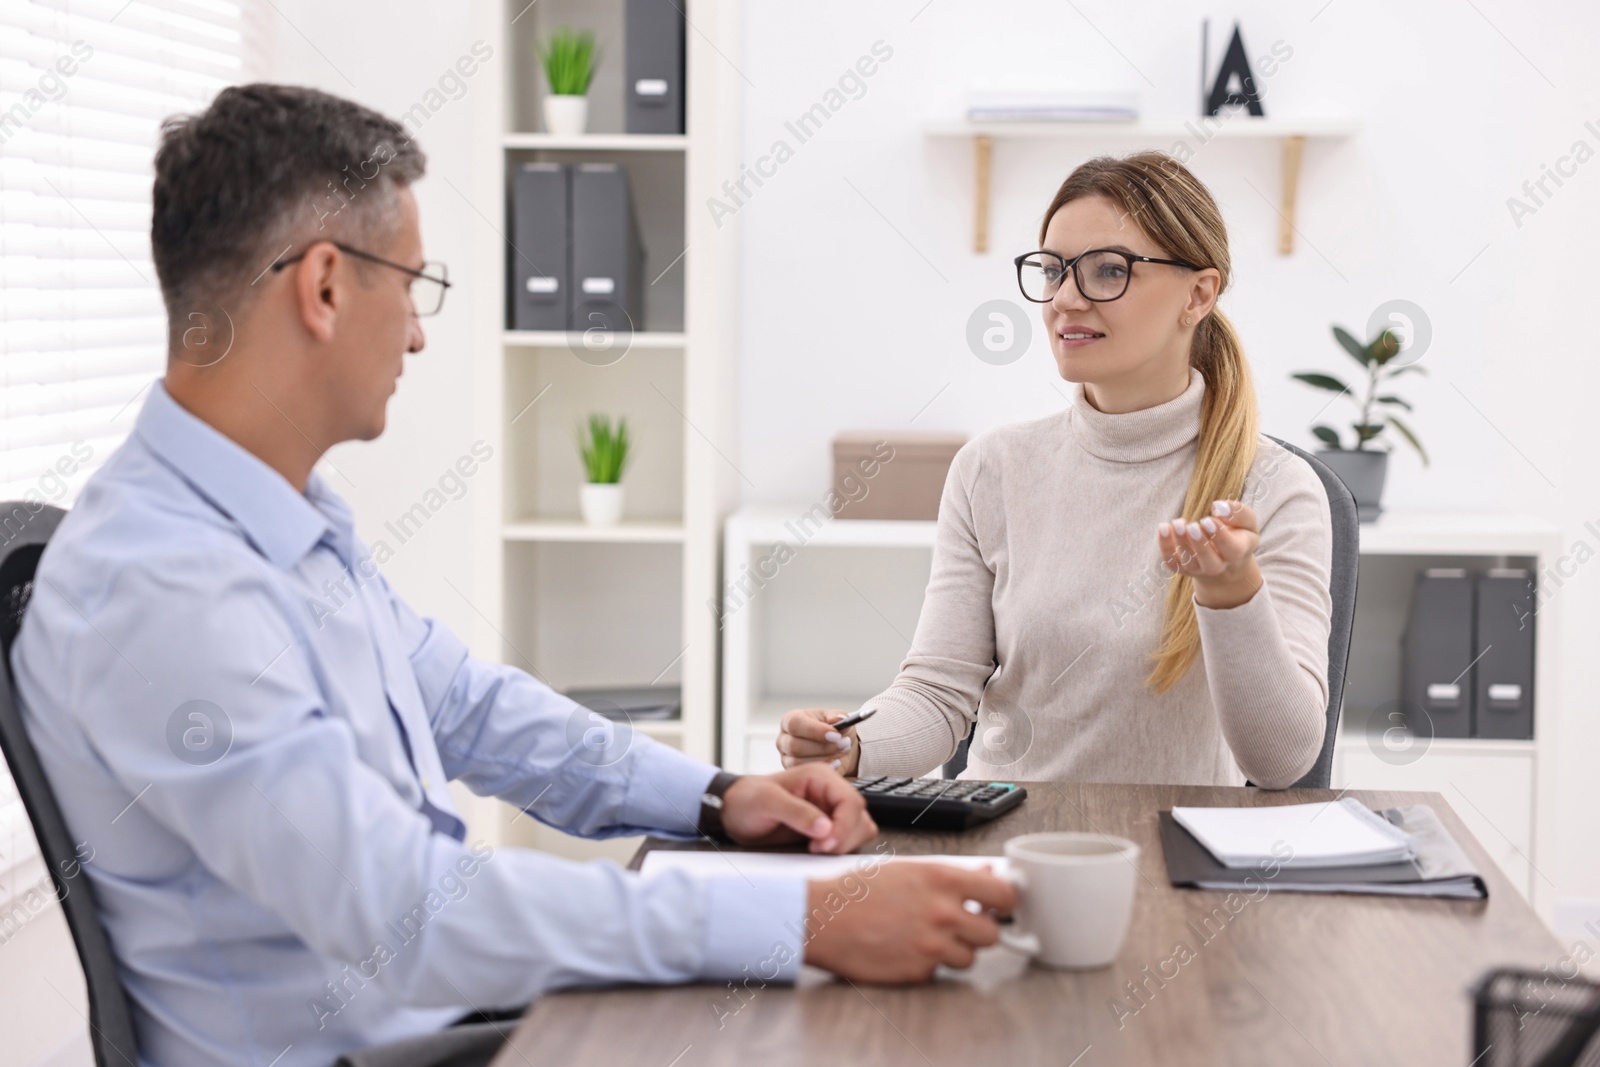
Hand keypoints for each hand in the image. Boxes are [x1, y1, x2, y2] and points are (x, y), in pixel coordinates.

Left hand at [719, 763, 876, 853]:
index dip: (844, 826)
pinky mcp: (827, 828)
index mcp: (820, 777)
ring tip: (815, 850)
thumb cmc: (747, 800)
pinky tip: (816, 851)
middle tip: (816, 850)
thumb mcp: (767, 802)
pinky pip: (849, 840)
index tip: (824, 844)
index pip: (851, 801)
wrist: (734, 813)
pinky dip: (840, 849)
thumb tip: (825, 827)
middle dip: (843, 838)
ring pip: (859, 829)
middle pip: (859, 817)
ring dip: (844, 845)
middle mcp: (830, 792)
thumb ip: (796, 812)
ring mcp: (830, 811)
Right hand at [777, 708, 861, 775]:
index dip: (815, 730)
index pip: (794, 724)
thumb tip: (839, 719)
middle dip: (823, 747)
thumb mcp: (838, 719)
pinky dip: (824, 769)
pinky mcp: (792, 773)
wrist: (837, 748)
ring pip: (799, 762)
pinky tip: (837, 763)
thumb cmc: (833, 730)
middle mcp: (784, 739)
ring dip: (825, 758)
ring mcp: (786, 758)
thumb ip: (838, 716)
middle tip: (844, 743)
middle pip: (795, 746)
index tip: (836, 735)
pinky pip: (805, 774)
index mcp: (790, 720)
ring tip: (842, 751)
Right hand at [803, 862, 1015, 982]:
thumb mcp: (908, 868)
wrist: (823, 918)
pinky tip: (908, 949)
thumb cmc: (858, 891)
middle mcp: (942, 913)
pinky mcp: (917, 971)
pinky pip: (939, 972)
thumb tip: (987, 873)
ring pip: (969, 957)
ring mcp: (931, 946)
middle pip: (992, 933)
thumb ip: (951, 875)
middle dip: (980, 930)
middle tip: (964, 924)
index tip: (1002, 905)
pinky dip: (929, 964)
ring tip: (929, 937)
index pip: (1003, 894)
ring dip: (956, 950)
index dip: (1006, 901)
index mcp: (942, 880)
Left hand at [1158, 498, 1263, 609]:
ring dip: (1180, 542)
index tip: (1208, 519)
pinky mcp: (1181, 568)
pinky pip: (1171, 562)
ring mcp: (1198, 569)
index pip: (1231, 550)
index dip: (1220, 536)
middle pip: (1210, 562)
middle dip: (1200, 544)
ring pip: (1188, 562)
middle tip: (1192, 526)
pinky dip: (1165, 546)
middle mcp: (1218, 566)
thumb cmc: (1238, 534)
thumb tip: (1218, 507)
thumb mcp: (1247, 522)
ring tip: (1178, 523)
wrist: (1226, 560)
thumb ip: (1239, 512)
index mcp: (1237, 554)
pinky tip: (1163, 527)